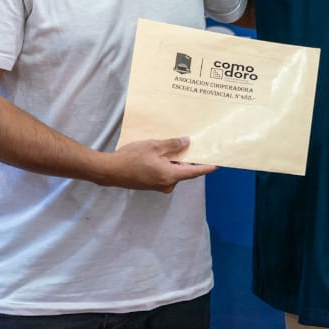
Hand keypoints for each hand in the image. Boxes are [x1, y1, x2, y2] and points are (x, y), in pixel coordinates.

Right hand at [96, 137, 215, 193]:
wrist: (109, 171)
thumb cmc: (131, 158)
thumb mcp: (154, 146)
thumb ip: (172, 145)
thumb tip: (187, 142)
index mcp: (170, 176)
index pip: (195, 172)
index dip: (208, 167)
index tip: (219, 164)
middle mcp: (167, 184)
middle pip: (185, 172)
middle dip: (192, 161)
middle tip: (200, 148)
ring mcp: (159, 186)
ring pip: (175, 172)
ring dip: (178, 162)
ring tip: (182, 147)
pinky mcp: (151, 184)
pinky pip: (166, 174)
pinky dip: (169, 165)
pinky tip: (167, 155)